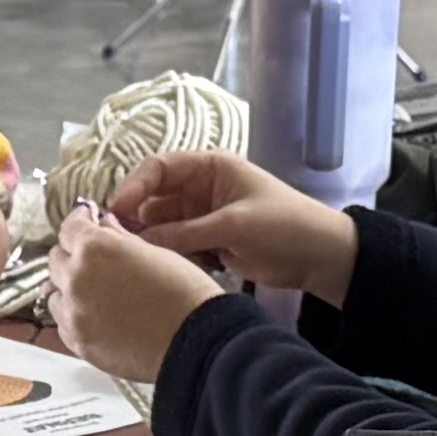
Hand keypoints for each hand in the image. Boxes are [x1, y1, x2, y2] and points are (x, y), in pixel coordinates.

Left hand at [46, 208, 225, 387]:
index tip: (88, 221)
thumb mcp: (157, 252)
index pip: (70, 226)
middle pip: (57, 259)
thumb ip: (121, 237)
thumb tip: (104, 224)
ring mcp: (74, 313)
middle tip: (95, 260)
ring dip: (68, 288)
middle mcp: (76, 278)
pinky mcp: (77, 342)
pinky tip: (93, 316)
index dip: (80, 222)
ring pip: (54, 293)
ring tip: (94, 293)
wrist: (196, 343)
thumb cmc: (185, 293)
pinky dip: (72, 316)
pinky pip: (61, 323)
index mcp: (96, 248)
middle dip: (73, 254)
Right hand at [108, 151, 356, 300]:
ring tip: (135, 258)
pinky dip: (165, 254)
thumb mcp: (234, 225)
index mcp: (210, 167)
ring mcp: (202, 216)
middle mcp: (201, 188)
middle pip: (154, 197)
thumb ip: (185, 232)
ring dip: (149, 239)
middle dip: (136, 217)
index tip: (116, 211)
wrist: (320, 257)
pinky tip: (157, 267)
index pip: (159, 168)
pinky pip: (174, 245)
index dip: (135, 186)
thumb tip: (139, 241)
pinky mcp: (207, 242)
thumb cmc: (284, 226)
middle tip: (117, 241)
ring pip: (161, 224)